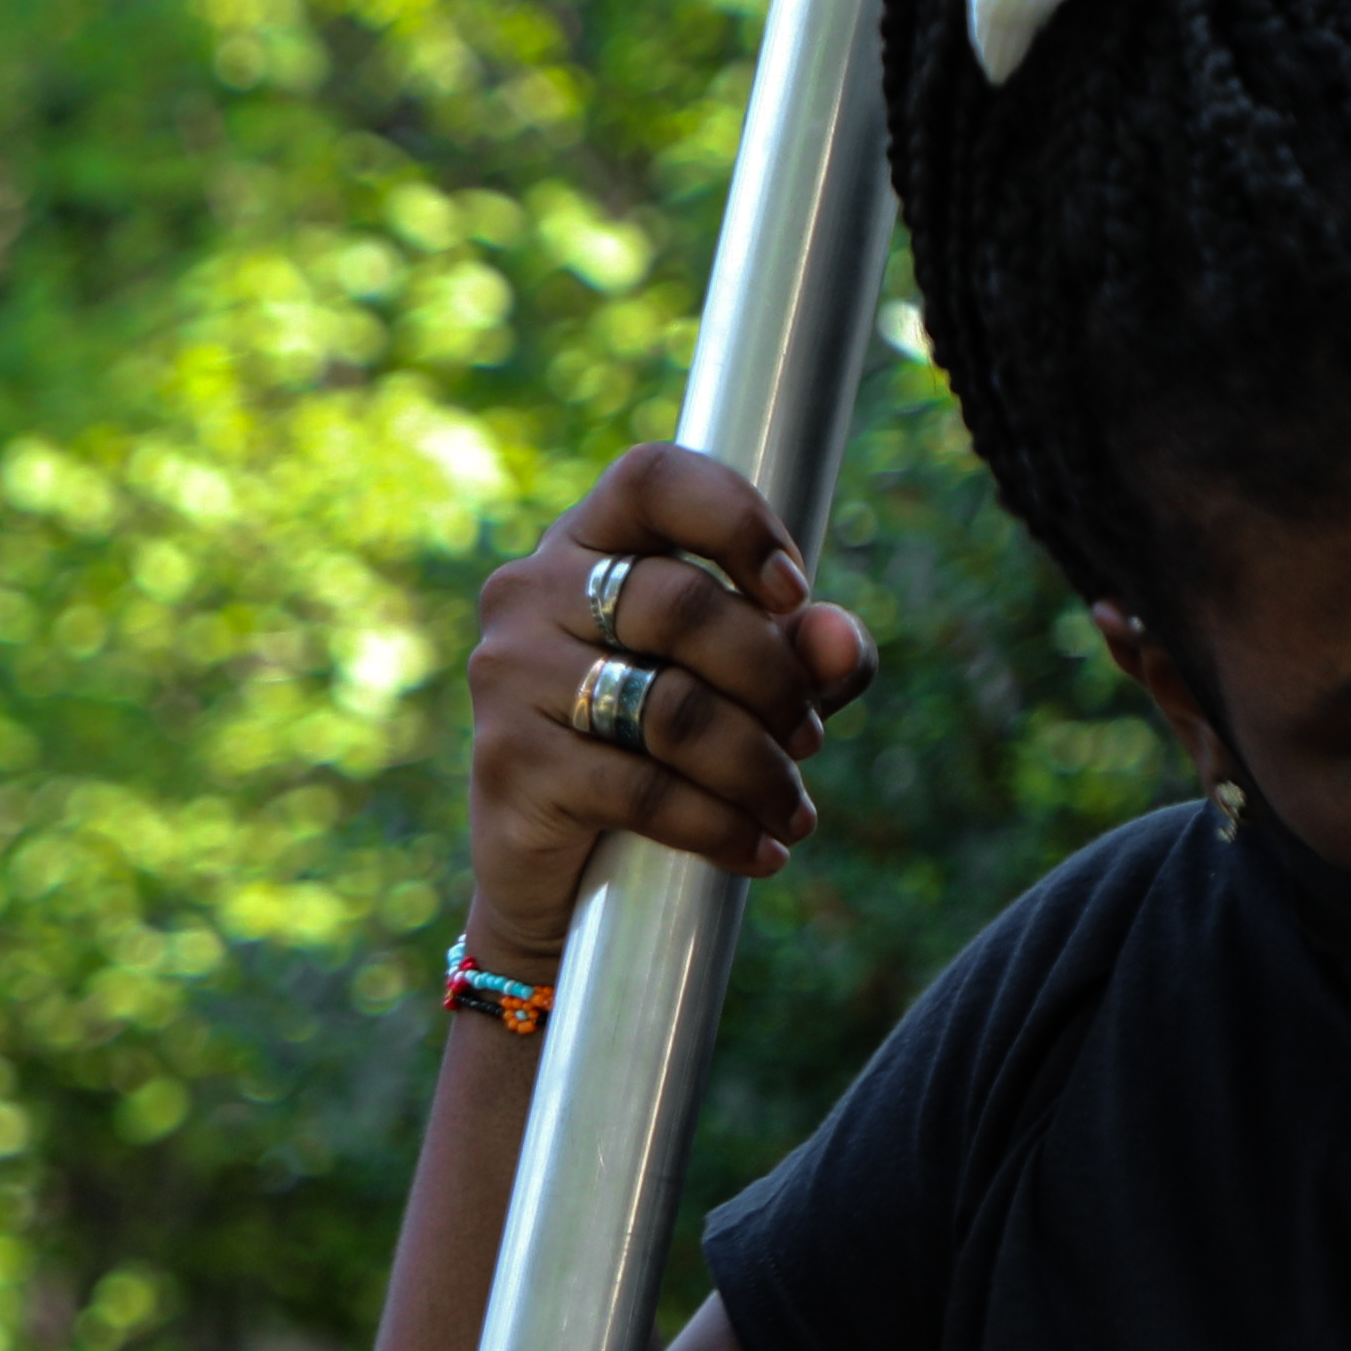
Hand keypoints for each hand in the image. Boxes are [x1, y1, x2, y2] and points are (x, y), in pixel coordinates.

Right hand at [458, 448, 879, 970]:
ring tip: (792, 809)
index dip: (736, 520)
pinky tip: (759, 851)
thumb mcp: (742, 690)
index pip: (655, 479)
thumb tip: (841, 643)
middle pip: (683, 605)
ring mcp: (509, 673)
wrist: (553, 871)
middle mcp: (530, 590)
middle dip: (773, 680)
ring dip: (756, 767)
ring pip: (671, 707)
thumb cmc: (652, 753)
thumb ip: (801, 654)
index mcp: (585, 542)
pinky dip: (719, 826)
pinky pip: (642, 788)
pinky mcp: (509, 761)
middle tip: (809, 739)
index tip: (794, 592)